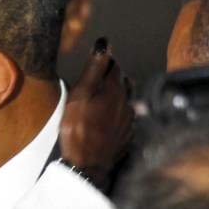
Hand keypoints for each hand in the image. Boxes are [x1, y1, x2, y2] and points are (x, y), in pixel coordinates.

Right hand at [60, 38, 134, 186]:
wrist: (87, 166)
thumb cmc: (78, 130)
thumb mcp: (80, 95)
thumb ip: (94, 68)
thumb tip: (105, 43)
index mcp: (115, 89)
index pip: (114, 65)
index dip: (103, 63)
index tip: (93, 66)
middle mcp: (128, 101)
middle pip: (123, 82)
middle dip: (112, 79)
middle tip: (95, 84)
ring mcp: (131, 120)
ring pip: (127, 99)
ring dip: (118, 96)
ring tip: (103, 101)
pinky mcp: (129, 136)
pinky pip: (127, 118)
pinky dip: (119, 114)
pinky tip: (109, 120)